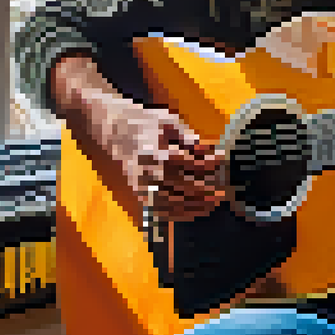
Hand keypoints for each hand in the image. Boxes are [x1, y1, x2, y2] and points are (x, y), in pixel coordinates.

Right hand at [95, 98, 224, 222]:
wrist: (111, 129)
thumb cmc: (142, 122)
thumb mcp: (165, 120)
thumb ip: (187, 135)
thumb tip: (208, 148)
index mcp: (155, 151)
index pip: (188, 161)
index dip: (207, 163)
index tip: (221, 159)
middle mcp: (147, 171)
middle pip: (182, 186)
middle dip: (205, 191)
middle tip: (223, 193)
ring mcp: (141, 185)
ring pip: (172, 202)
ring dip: (196, 206)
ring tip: (213, 205)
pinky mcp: (138, 193)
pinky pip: (160, 210)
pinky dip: (179, 214)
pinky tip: (195, 212)